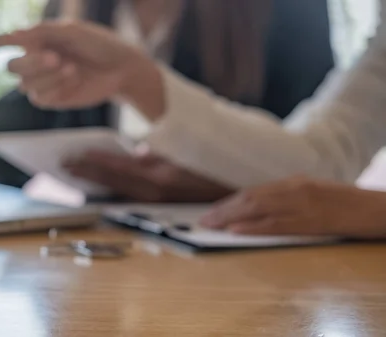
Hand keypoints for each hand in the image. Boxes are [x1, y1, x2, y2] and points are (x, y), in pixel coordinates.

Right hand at [0, 21, 163, 118]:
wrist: (121, 68)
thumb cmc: (99, 43)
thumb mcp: (72, 30)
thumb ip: (43, 32)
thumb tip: (14, 34)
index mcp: (33, 39)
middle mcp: (32, 61)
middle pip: (12, 67)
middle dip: (35, 63)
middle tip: (59, 56)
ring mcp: (41, 82)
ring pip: (26, 84)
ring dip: (49, 75)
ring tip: (72, 67)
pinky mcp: (51, 99)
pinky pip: (40, 98)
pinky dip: (55, 89)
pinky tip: (73, 80)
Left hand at [63, 150, 232, 201]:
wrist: (235, 188)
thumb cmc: (209, 164)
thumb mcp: (183, 151)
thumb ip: (158, 153)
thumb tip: (136, 152)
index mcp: (160, 174)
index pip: (118, 167)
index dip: (95, 161)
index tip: (74, 156)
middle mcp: (156, 191)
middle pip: (114, 182)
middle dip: (88, 173)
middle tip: (63, 165)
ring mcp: (158, 201)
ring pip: (120, 191)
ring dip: (97, 182)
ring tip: (75, 173)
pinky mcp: (162, 205)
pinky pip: (132, 197)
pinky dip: (114, 190)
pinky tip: (101, 185)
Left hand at [200, 177, 385, 237]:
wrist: (374, 208)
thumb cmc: (342, 201)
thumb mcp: (310, 191)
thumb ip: (285, 196)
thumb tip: (257, 206)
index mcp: (293, 182)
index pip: (253, 192)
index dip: (229, 202)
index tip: (211, 210)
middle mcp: (294, 190)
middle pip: (250, 199)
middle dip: (223, 210)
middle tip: (203, 219)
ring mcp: (301, 205)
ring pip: (258, 209)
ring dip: (230, 218)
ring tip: (210, 225)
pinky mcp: (310, 222)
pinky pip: (276, 225)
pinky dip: (253, 227)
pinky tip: (235, 230)